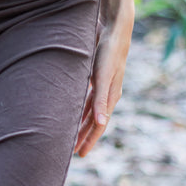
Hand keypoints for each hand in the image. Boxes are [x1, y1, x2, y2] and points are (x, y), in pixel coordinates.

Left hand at [74, 18, 130, 157]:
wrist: (114, 31)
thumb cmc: (108, 53)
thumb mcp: (102, 77)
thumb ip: (100, 100)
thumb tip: (101, 124)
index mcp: (110, 97)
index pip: (99, 125)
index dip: (90, 140)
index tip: (81, 154)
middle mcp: (107, 95)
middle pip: (94, 122)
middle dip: (84, 136)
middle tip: (73, 152)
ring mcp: (102, 87)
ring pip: (90, 112)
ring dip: (81, 125)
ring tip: (71, 137)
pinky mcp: (96, 78)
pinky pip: (88, 100)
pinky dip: (81, 109)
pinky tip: (73, 114)